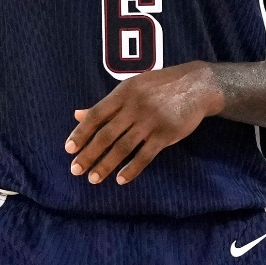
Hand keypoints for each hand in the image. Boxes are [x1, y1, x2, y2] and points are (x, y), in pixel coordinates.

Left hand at [65, 61, 220, 185]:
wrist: (197, 85)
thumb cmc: (160, 86)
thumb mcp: (132, 88)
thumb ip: (107, 105)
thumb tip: (77, 114)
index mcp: (124, 92)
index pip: (96, 115)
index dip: (81, 133)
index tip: (68, 149)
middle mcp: (135, 106)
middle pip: (106, 134)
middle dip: (89, 154)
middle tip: (75, 170)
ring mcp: (151, 121)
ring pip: (123, 147)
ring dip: (106, 165)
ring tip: (93, 178)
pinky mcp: (166, 134)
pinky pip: (145, 155)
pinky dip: (132, 169)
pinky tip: (121, 179)